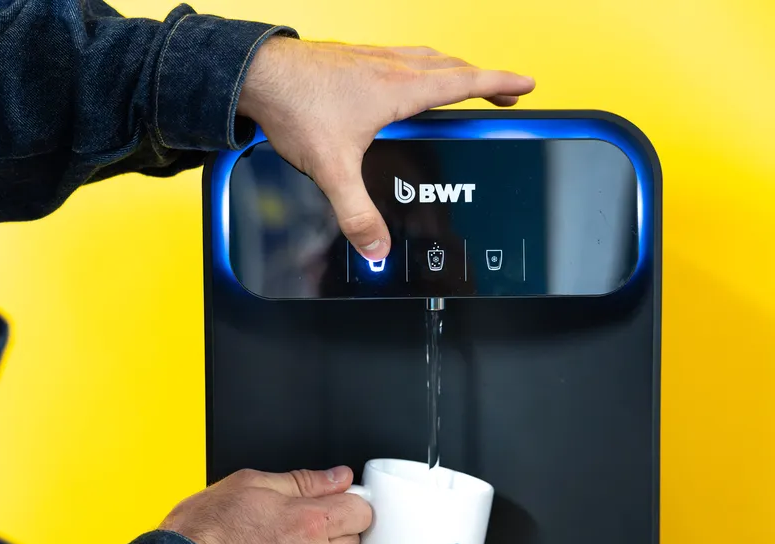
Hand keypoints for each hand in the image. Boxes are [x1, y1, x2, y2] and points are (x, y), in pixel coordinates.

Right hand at [159, 466, 371, 543]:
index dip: (348, 501)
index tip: (336, 500)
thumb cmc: (204, 536)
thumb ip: (302, 481)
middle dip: (336, 528)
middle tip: (303, 522)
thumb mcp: (248, 484)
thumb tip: (335, 477)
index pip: (361, 510)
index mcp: (308, 522)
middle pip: (355, 541)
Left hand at [237, 38, 535, 259]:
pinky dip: (421, 66)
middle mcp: (391, 66)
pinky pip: (402, 57)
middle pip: (453, 67)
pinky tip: (406, 79)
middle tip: (504, 93)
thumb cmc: (296, 106)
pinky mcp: (353, 59)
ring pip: (428, 57)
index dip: (499, 85)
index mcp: (399, 88)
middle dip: (484, 81)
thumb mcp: (332, 168)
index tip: (526, 86)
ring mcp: (372, 58)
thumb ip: (356, 211)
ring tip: (464, 83)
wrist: (258, 75)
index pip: (465, 83)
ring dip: (454, 69)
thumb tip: (376, 244)